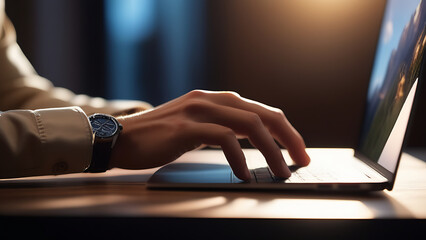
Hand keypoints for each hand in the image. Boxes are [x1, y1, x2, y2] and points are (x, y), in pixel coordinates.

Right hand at [109, 90, 309, 180]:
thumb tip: (249, 143)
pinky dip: (240, 159)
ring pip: (248, 126)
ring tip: (280, 171)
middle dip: (287, 138)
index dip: (283, 129)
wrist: (120, 137)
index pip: (260, 110)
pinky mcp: (186, 128)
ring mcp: (198, 111)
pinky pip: (224, 139)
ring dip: (270, 151)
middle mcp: (210, 100)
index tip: (296, 149)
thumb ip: (220, 127)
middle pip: (262, 114)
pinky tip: (244, 174)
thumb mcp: (194, 126)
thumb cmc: (158, 137)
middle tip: (301, 160)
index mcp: (214, 99)